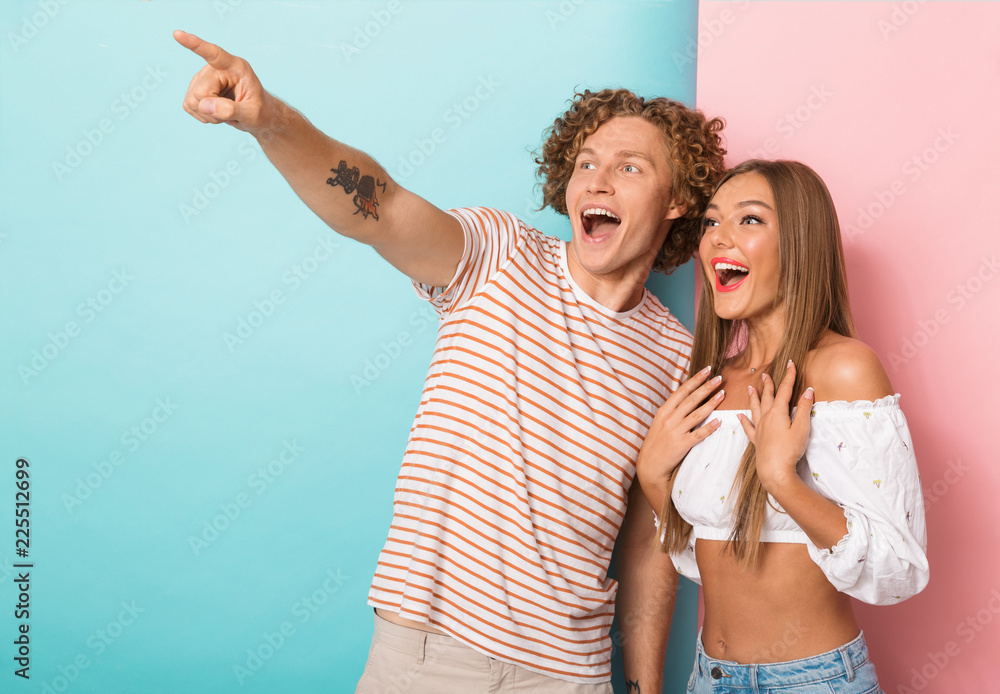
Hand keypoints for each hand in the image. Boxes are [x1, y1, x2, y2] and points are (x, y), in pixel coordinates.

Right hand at [174, 30, 280, 135]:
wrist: (257, 116)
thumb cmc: (260, 112)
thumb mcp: (253, 114)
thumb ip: (232, 110)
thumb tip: (204, 105)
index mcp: (236, 67)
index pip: (214, 54)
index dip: (195, 44)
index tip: (178, 34)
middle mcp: (216, 68)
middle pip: (200, 93)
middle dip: (214, 110)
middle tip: (233, 113)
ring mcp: (203, 77)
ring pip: (192, 101)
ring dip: (209, 114)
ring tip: (226, 112)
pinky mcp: (195, 89)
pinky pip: (188, 106)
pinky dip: (203, 115)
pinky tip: (216, 113)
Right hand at [636, 366, 724, 503]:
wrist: (650, 464)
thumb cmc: (657, 442)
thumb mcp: (660, 422)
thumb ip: (672, 409)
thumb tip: (687, 396)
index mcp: (664, 411)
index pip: (682, 391)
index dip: (695, 380)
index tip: (707, 370)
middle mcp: (670, 418)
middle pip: (691, 399)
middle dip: (706, 387)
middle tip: (719, 378)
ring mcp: (676, 431)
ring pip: (697, 414)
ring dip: (711, 403)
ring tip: (723, 394)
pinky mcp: (682, 444)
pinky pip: (698, 434)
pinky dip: (709, 427)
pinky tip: (719, 421)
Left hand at [738, 360, 813, 492]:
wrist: (774, 470)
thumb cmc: (790, 449)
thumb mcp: (801, 427)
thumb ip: (803, 408)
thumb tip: (807, 390)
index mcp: (777, 412)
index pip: (784, 390)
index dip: (788, 376)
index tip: (790, 363)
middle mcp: (766, 418)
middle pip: (767, 397)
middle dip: (768, 385)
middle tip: (766, 374)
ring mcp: (759, 429)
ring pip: (755, 408)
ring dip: (753, 397)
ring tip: (750, 388)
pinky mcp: (756, 440)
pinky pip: (748, 427)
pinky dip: (744, 420)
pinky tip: (739, 416)